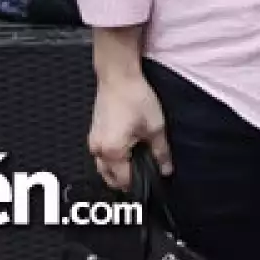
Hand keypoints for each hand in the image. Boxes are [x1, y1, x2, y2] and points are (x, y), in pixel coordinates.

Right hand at [87, 71, 170, 190]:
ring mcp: (93, 142)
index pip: (125, 181)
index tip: (153, 179)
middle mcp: (98, 150)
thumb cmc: (135, 98)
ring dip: (119, 171)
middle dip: (127, 180)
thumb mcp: (155, 126)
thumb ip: (161, 152)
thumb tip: (166, 169)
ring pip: (104, 168)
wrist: (118, 76)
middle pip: (111, 179)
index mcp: (113, 152)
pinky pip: (101, 156)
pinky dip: (113, 160)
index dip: (141, 183)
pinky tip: (127, 150)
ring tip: (138, 162)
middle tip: (147, 173)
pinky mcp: (94, 134)